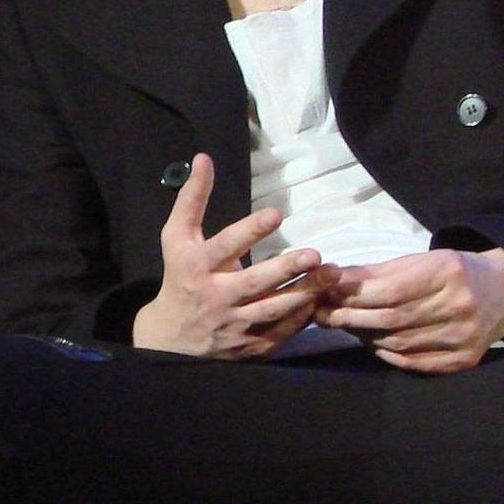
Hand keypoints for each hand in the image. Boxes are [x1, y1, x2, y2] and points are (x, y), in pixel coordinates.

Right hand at [130, 153, 335, 358]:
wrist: (172, 337)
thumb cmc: (180, 275)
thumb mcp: (176, 236)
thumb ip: (192, 199)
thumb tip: (204, 158)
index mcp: (196, 266)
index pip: (225, 246)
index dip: (249, 231)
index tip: (276, 214)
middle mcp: (215, 296)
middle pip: (254, 283)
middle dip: (285, 268)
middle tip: (314, 253)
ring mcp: (233, 324)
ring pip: (273, 309)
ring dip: (304, 292)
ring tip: (332, 274)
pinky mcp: (249, 345)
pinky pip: (280, 332)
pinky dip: (301, 317)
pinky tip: (321, 300)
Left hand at [315, 247, 503, 373]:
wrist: (503, 291)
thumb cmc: (452, 271)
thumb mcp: (421, 261)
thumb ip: (377, 272)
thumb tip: (331, 279)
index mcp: (448, 274)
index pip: (389, 291)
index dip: (352, 296)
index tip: (325, 295)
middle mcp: (459, 307)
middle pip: (391, 319)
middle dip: (350, 318)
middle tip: (323, 315)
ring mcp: (464, 337)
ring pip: (398, 343)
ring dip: (364, 336)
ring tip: (345, 326)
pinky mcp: (464, 360)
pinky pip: (413, 362)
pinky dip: (386, 353)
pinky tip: (372, 342)